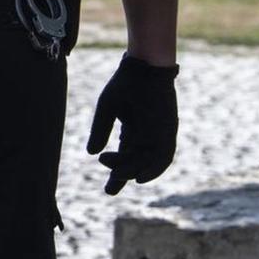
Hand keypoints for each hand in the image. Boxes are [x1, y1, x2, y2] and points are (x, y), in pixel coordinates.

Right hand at [86, 56, 179, 194]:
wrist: (145, 68)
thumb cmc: (125, 84)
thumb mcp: (107, 109)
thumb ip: (100, 131)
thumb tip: (91, 153)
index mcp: (133, 129)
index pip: (124, 156)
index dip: (116, 172)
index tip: (108, 190)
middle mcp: (147, 135)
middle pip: (136, 163)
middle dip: (122, 177)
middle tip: (109, 191)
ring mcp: (159, 134)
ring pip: (148, 162)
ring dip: (134, 172)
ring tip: (118, 177)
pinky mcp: (168, 131)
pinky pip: (164, 156)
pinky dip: (154, 169)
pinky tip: (141, 178)